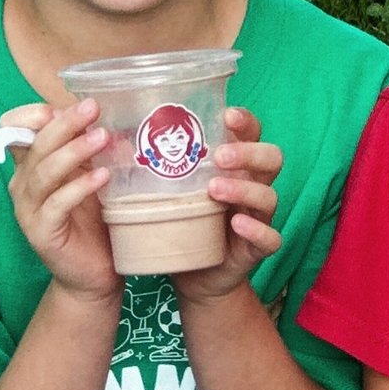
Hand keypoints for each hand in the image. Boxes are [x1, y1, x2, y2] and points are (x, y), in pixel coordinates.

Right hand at [5, 102, 119, 302]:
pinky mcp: (41, 232)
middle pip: (34, 145)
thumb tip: (106, 112)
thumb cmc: (94, 220)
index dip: (31, 114)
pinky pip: (56, 203)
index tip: (59, 105)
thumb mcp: (90, 174)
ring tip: (102, 138)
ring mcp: (29, 210)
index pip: (14, 128)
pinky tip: (102, 176)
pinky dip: (79, 187)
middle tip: (93, 108)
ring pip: (43, 172)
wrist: (96, 272)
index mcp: (32, 165)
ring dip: (73, 151)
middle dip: (64, 123)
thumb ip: (88, 147)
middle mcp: (24, 185)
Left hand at [172, 105, 287, 303]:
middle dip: (249, 152)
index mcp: (237, 167)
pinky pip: (269, 239)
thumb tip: (116, 138)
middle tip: (219, 155)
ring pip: (268, 196)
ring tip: (215, 188)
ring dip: (244, 188)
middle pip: (271, 159)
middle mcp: (253, 187)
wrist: (193, 276)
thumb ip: (157, 167)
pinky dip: (256, 230)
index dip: (246, 122)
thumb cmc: (183, 223)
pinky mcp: (256, 249)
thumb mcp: (170, 192)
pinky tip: (236, 223)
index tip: (226, 114)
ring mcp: (258, 218)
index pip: (253, 134)